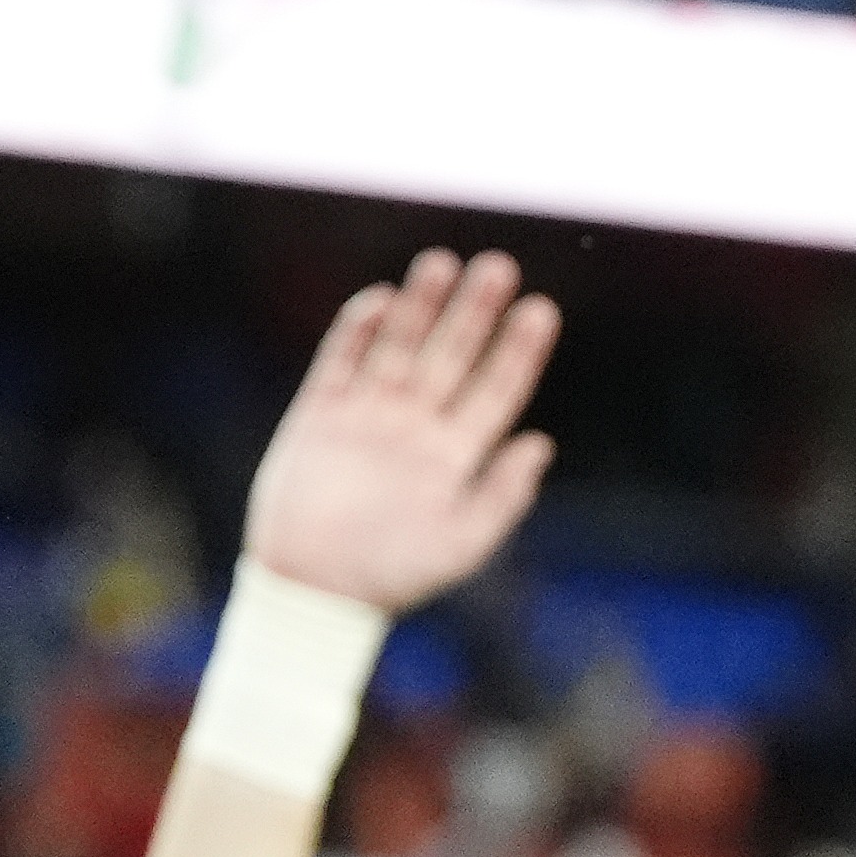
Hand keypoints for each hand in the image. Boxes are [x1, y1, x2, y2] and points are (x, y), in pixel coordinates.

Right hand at [244, 251, 561, 615]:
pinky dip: (358, 331)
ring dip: (420, 307)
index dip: (518, 352)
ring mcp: (368, 416)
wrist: (313, 593)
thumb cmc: (392, 578)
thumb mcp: (460, 545)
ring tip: (441, 264)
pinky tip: (381, 300)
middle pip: (453, 356)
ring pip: (400, 347)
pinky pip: (341, 361)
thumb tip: (542, 444)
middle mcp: (417, 427)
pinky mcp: (320, 414)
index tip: (541, 310)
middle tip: (498, 266)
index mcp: (456, 456)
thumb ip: (502, 496)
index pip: (497, 391)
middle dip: (475, 312)